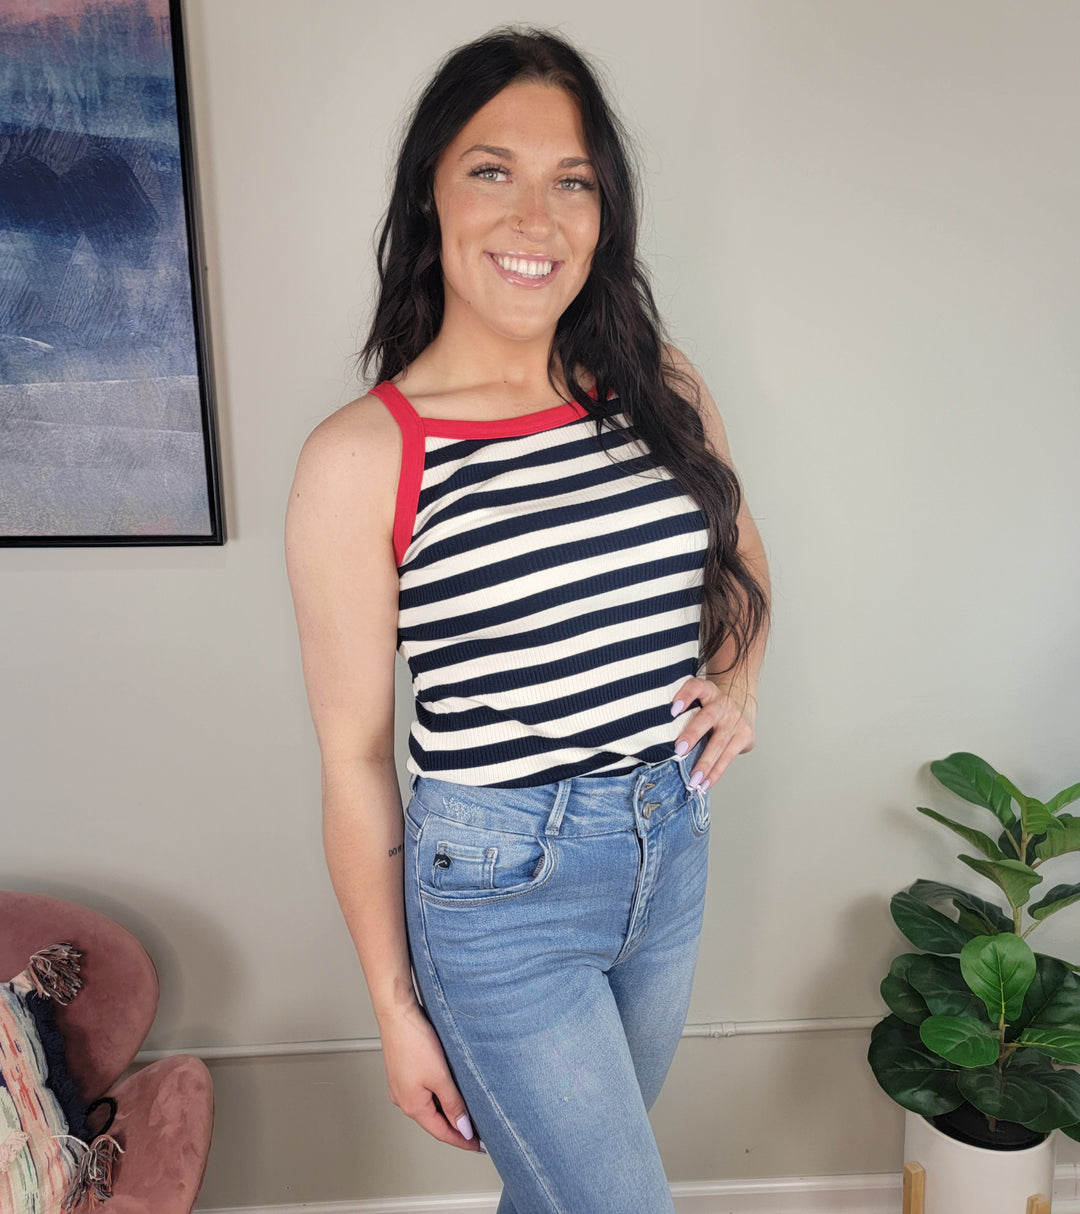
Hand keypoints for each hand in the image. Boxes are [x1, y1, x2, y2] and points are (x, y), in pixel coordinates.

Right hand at [379, 1001, 481, 1150]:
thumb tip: (463, 1128)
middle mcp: (402, 1099)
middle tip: (477, 1131)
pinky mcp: (402, 1073)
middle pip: (434, 1121)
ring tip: (466, 1112)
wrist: (397, 1014)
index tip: (478, 1145)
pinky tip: (448, 1090)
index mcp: (412, 1105)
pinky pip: (422, 1093)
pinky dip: (438, 1097)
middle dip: (455, 1127)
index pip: (441, 1132)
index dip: (462, 1140)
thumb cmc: (413, 1041)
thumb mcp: (440, 1076)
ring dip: (446, 1111)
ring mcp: (400, 1086)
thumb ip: (454, 1104)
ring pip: (428, 1106)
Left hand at [669, 675, 756, 790]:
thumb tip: (651, 734)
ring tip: (693, 779)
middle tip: (679, 750)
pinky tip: (706, 782)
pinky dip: (716, 772)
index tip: (672, 709)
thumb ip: (679, 712)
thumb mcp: (696, 701)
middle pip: (707, 717)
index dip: (685, 695)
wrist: (740, 706)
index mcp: (707, 690)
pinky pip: (728, 756)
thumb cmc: (707, 707)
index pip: (696, 686)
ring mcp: (735, 719)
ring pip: (719, 742)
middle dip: (693, 734)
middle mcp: (722, 703)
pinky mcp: (745, 735)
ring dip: (705, 763)